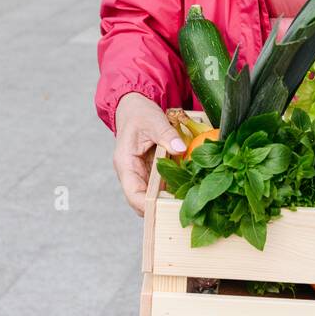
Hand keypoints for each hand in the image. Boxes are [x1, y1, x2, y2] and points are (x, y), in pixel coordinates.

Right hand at [113, 92, 186, 215]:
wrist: (135, 107)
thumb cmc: (139, 113)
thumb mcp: (153, 120)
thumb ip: (166, 135)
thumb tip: (181, 149)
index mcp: (126, 164)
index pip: (133, 194)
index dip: (148, 205)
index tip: (166, 208)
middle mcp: (132, 173)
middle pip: (143, 200)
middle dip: (161, 206)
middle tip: (184, 207)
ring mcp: (142, 173)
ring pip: (153, 195)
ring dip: (168, 199)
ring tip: (188, 200)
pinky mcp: (151, 171)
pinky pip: (161, 186)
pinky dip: (172, 188)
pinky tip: (188, 188)